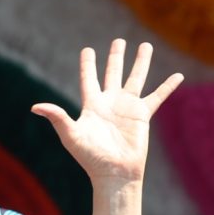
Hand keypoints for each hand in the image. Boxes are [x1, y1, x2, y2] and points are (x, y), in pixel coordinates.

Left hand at [33, 39, 182, 185]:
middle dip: (116, 57)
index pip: (89, 79)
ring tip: (145, 45)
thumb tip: (35, 107)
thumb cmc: (90, 157)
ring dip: (141, 62)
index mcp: (92, 105)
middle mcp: (110, 103)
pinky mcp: (142, 115)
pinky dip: (167, 86)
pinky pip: (158, 96)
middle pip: (113, 73)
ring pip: (136, 78)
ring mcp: (128, 108)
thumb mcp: (71, 135)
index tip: (88, 50)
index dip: (88, 65)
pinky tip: (178, 76)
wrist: (114, 172)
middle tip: (118, 42)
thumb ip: (57, 117)